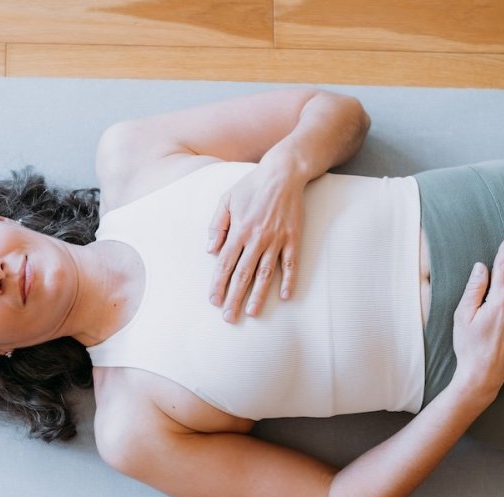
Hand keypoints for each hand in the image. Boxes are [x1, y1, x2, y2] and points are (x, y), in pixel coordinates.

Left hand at [207, 164, 303, 322]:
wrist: (283, 173)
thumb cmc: (251, 186)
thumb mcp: (226, 200)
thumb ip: (217, 225)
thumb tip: (210, 250)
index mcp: (238, 230)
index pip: (225, 264)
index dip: (219, 284)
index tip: (214, 301)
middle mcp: (256, 238)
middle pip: (243, 274)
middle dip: (235, 297)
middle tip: (229, 317)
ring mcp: (276, 240)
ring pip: (265, 273)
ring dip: (258, 295)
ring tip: (252, 312)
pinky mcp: (293, 239)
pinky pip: (291, 264)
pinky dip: (289, 280)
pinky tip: (285, 296)